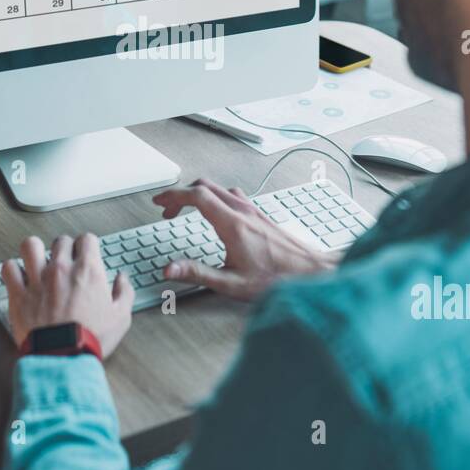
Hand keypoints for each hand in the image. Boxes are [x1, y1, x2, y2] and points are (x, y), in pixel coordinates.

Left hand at [1, 233, 132, 358]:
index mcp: (87, 271)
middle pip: (61, 241)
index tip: (86, 255)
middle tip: (66, 261)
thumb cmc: (91, 339)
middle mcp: (61, 269)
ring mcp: (38, 279)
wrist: (63, 357)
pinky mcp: (19, 294)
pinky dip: (13, 270)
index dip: (88, 246)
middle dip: (65, 248)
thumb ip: (124, 293)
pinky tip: (19, 277)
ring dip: (35, 251)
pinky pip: (9, 268)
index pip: (87, 239)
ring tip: (39, 260)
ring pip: (31, 245)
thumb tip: (122, 279)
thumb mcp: (121, 317)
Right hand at [152, 178, 341, 300]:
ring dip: (198, 194)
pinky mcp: (260, 214)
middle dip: (181, 194)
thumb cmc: (276, 278)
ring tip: (186, 209)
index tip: (160, 203)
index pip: (197, 196)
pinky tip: (215, 213)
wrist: (310, 272)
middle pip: (205, 186)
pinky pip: (232, 194)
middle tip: (167, 209)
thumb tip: (170, 269)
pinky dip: (215, 197)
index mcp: (232, 224)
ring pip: (219, 188)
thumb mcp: (231, 283)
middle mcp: (243, 211)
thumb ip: (197, 274)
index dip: (173, 196)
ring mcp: (253, 210)